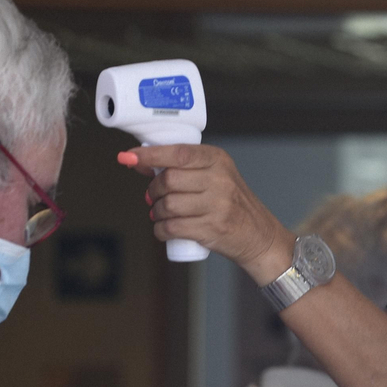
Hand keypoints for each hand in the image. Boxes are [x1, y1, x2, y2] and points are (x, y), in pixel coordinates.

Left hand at [119, 144, 292, 280]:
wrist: (258, 234)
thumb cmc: (231, 204)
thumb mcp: (214, 176)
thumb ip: (183, 168)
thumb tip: (141, 163)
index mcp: (218, 160)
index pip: (178, 152)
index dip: (149, 155)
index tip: (128, 157)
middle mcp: (220, 179)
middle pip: (169, 179)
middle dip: (154, 190)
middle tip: (153, 197)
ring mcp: (218, 204)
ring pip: (168, 204)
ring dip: (157, 212)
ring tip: (161, 214)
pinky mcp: (212, 228)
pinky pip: (172, 227)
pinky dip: (161, 230)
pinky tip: (163, 229)